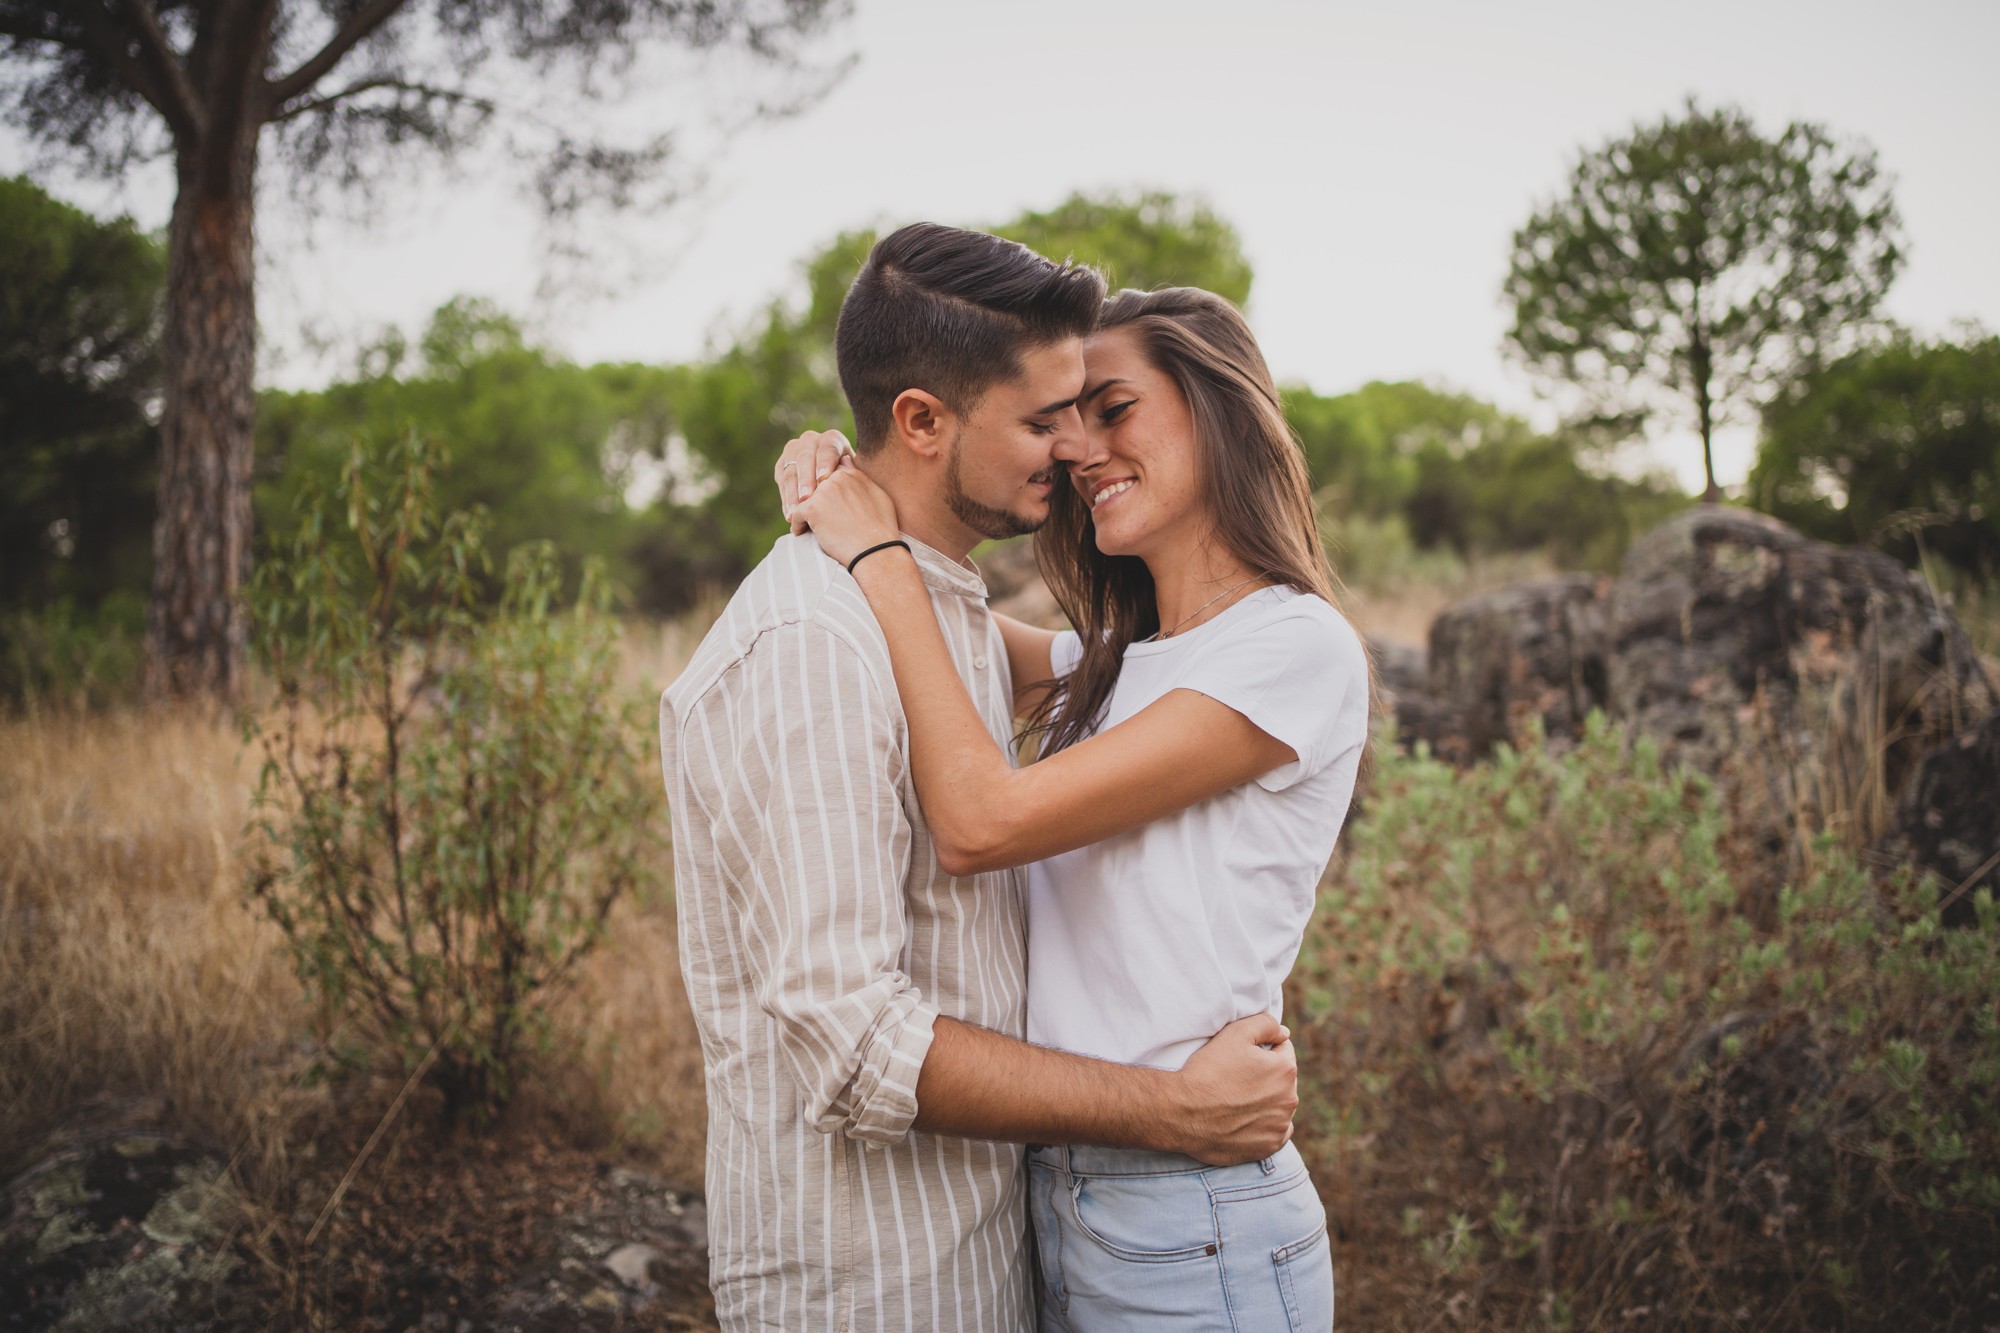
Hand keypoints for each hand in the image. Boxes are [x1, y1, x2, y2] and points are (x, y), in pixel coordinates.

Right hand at [776, 430, 854, 534]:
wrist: (838, 487)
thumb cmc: (853, 484)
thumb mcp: (857, 477)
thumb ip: (854, 474)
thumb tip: (853, 469)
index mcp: (832, 439)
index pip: (828, 448)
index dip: (825, 462)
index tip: (824, 479)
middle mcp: (810, 440)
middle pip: (805, 458)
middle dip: (805, 479)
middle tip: (806, 498)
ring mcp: (793, 451)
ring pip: (790, 471)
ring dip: (792, 493)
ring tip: (795, 513)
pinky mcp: (782, 465)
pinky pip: (782, 482)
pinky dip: (786, 500)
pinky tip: (790, 514)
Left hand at [792, 464, 901, 568]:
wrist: (875, 551)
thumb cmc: (881, 529)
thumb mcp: (877, 495)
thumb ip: (859, 477)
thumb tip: (847, 459)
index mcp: (852, 474)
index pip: (831, 475)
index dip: (828, 491)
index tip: (830, 506)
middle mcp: (837, 478)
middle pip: (816, 487)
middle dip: (814, 500)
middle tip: (816, 517)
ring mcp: (823, 492)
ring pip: (804, 499)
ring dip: (804, 512)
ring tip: (808, 526)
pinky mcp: (812, 508)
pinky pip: (796, 514)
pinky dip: (797, 525)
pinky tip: (801, 533)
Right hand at [1169, 1013, 1298, 1165]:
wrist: (1182, 1111)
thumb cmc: (1208, 1070)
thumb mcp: (1235, 1033)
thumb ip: (1266, 1024)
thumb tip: (1283, 1033)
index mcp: (1285, 1070)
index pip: (1283, 1050)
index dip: (1261, 1049)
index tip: (1241, 1057)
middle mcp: (1289, 1100)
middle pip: (1282, 1079)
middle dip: (1266, 1076)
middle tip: (1236, 1078)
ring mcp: (1279, 1126)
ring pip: (1279, 1106)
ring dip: (1266, 1101)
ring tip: (1236, 1099)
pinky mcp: (1268, 1147)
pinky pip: (1274, 1132)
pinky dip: (1263, 1126)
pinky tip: (1243, 1120)